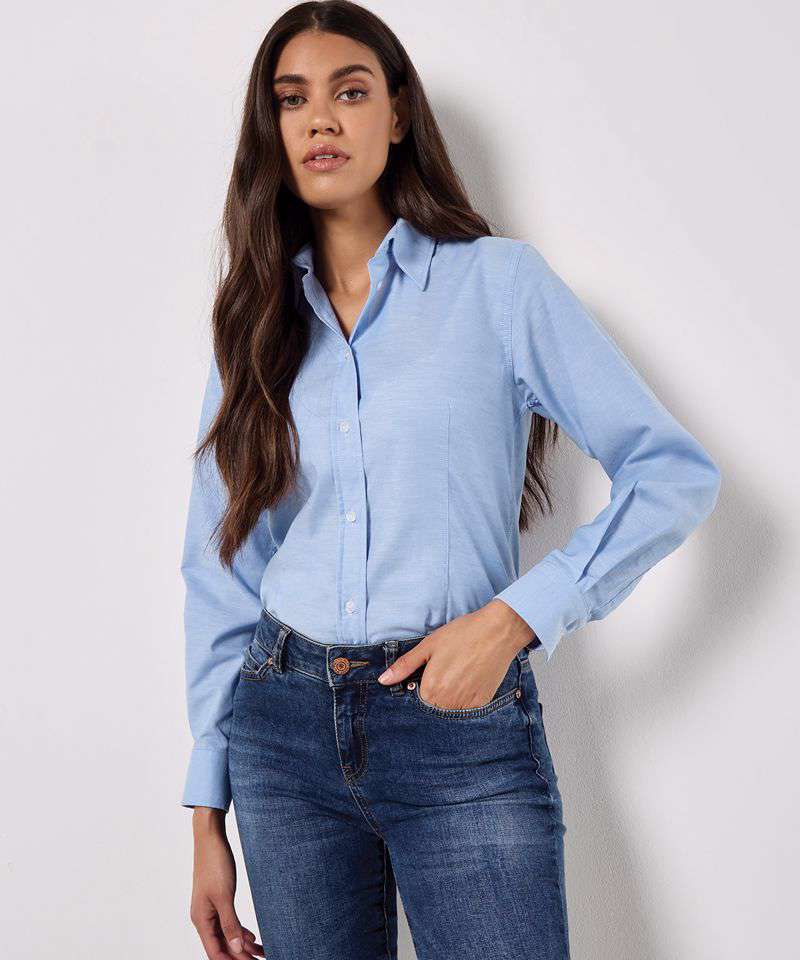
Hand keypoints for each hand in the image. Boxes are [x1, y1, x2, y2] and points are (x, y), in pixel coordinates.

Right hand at [190, 809, 263, 958]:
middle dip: (241, 956)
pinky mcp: (218, 899)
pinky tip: (253, 937)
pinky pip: (229, 922)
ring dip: (243, 945)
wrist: (210, 838)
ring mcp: (210, 909)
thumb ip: (230, 924)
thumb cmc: (215, 863)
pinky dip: (241, 931)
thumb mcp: (224, 896)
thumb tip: (237, 949)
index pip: (215, 952)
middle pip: (222, 946)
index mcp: (202, 920)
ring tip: (262, 952)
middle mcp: (204, 918)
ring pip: (227, 935)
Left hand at [377, 600, 536, 709]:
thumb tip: (383, 681)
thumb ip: (405, 666)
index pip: (417, 700)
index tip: (428, 674)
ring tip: (458, 673)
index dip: (420, 686)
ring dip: (450, 698)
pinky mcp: (483, 703)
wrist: (497, 631)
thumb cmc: (461, 634)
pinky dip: (465, 698)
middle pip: (433, 707)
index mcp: (432, 689)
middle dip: (434, 694)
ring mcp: (468, 705)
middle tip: (446, 671)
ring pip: (450, 710)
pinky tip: (469, 678)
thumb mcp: (428, 646)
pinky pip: (468, 709)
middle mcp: (449, 702)